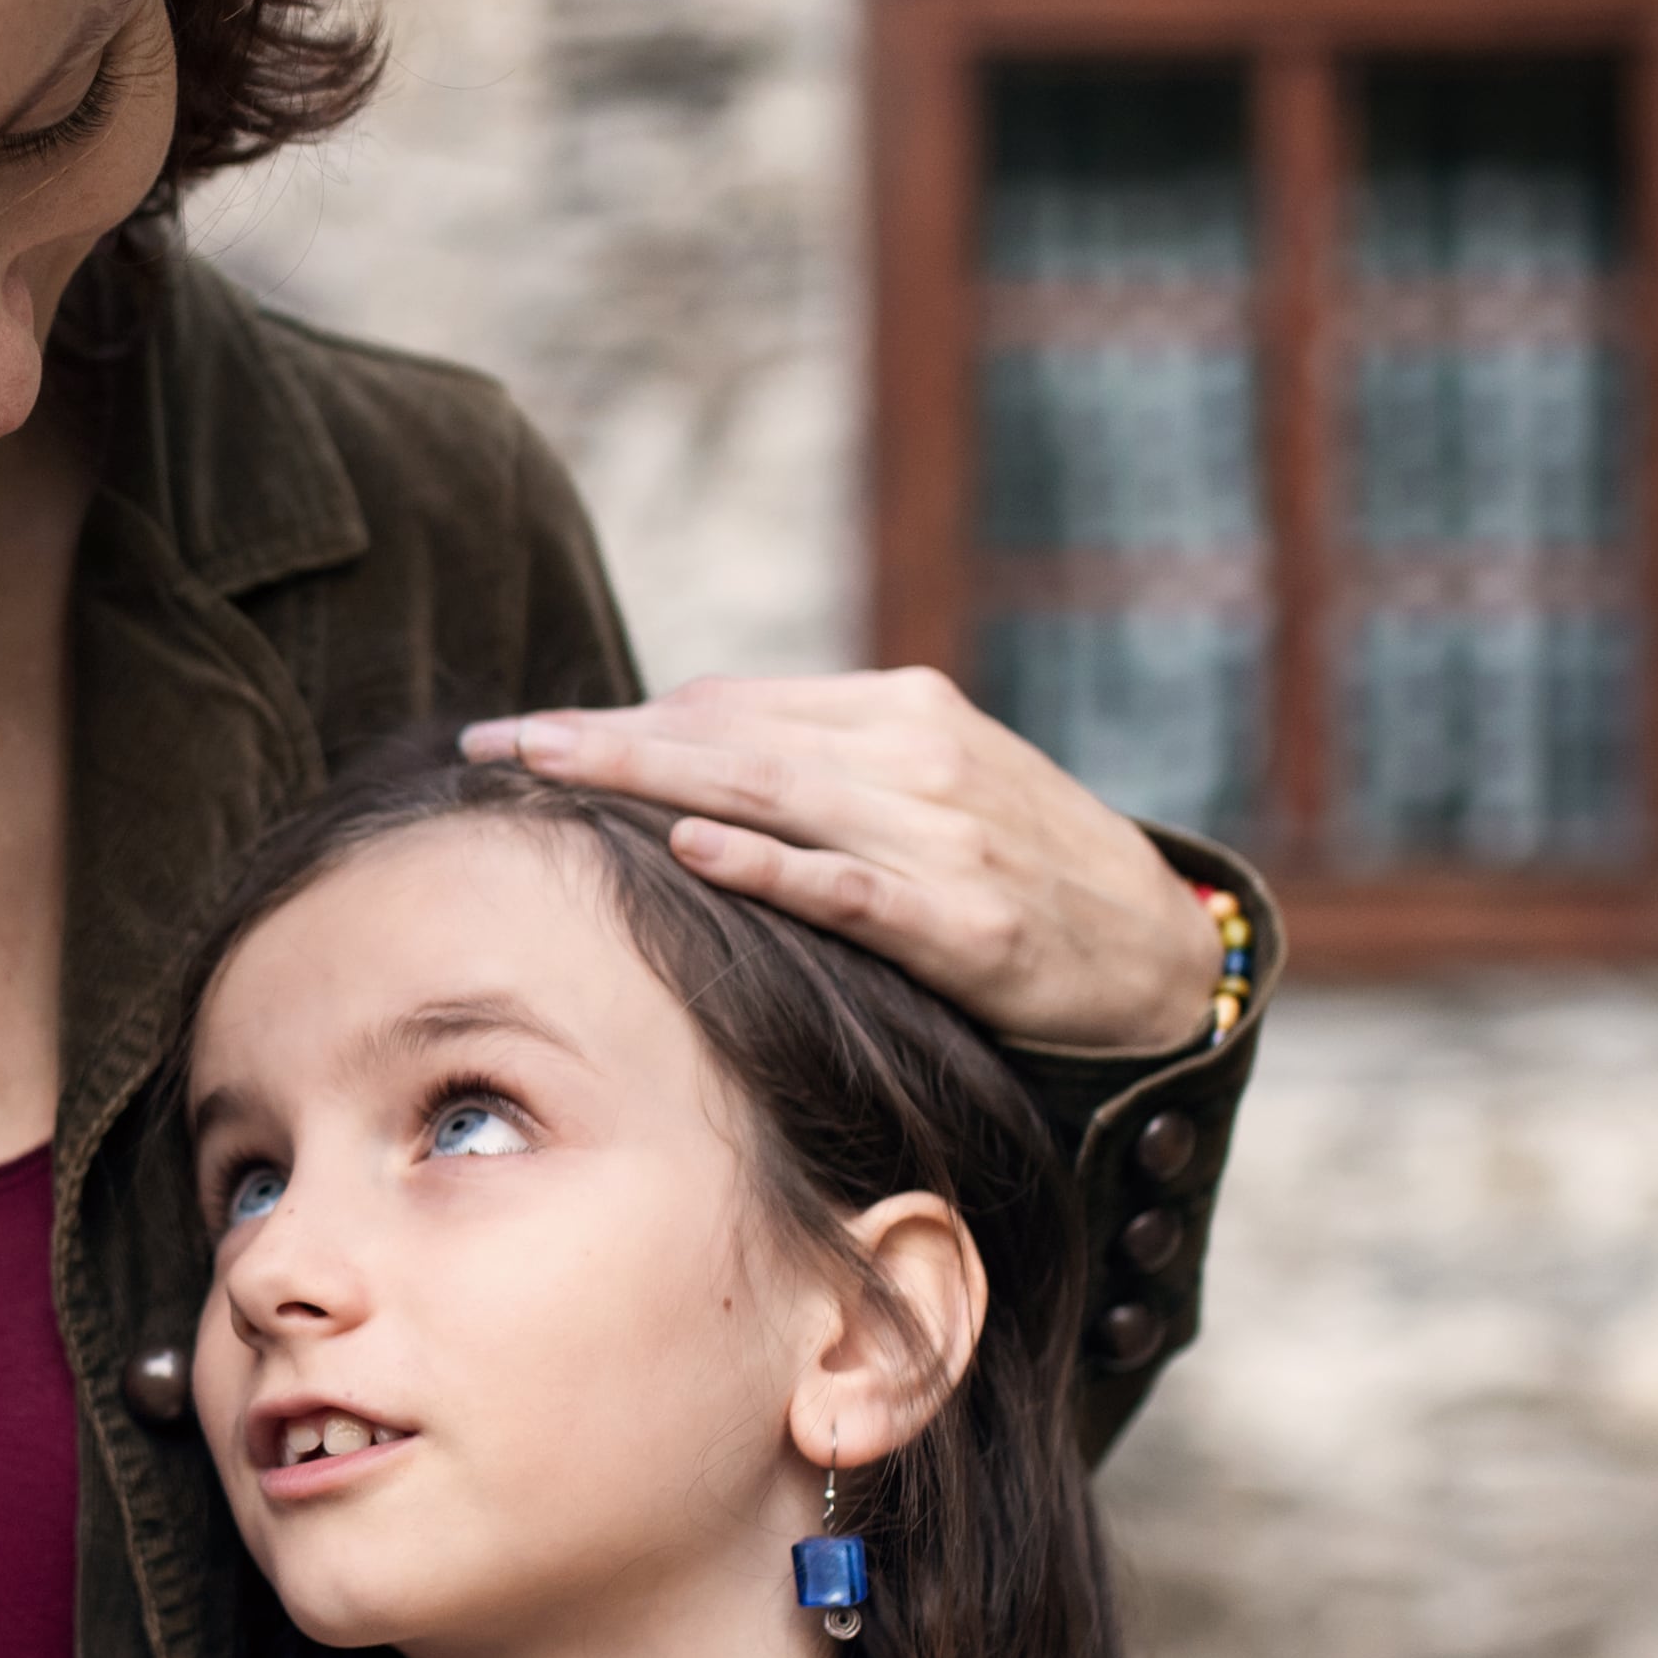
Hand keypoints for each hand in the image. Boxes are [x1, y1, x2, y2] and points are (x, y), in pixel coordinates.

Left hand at [465, 671, 1217, 1053]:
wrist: (1162, 952)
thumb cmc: (1025, 870)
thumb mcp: (932, 791)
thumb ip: (824, 769)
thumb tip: (684, 764)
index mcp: (899, 712)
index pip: (731, 706)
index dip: (623, 719)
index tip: (525, 737)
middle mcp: (914, 756)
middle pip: (729, 735)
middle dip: (602, 739)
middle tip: (495, 745)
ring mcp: (941, 837)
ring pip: (768, 793)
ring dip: (647, 778)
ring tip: (550, 771)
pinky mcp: (964, 922)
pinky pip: (845, 886)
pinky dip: (767, 865)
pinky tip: (687, 849)